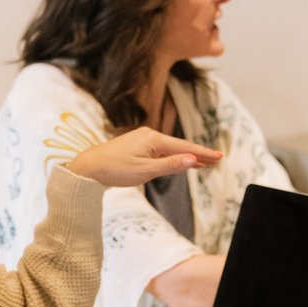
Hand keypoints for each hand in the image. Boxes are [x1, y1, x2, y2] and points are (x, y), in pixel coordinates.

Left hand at [68, 127, 221, 188]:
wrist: (88, 168)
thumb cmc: (114, 170)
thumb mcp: (145, 171)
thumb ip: (170, 165)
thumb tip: (191, 160)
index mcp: (153, 139)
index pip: (184, 147)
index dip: (202, 153)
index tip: (219, 157)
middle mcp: (150, 135)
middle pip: (180, 146)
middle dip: (198, 154)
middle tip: (217, 160)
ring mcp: (143, 140)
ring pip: (170, 149)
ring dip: (186, 156)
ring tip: (204, 163)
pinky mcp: (137, 146)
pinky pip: (161, 151)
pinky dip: (173, 157)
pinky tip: (179, 161)